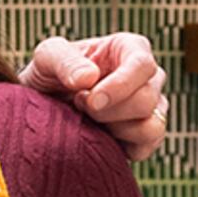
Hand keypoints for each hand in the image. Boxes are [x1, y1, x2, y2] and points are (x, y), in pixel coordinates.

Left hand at [25, 32, 166, 160]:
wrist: (44, 104)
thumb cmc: (50, 73)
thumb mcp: (46, 57)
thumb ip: (64, 61)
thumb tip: (89, 77)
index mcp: (131, 48)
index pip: (142, 65)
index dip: (120, 85)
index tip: (90, 100)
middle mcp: (149, 77)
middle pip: (146, 99)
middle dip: (108, 110)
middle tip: (78, 104)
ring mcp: (153, 107)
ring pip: (152, 126)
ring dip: (116, 129)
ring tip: (89, 119)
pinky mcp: (147, 136)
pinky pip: (147, 148)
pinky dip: (121, 147)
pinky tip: (99, 136)